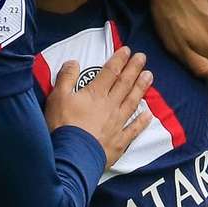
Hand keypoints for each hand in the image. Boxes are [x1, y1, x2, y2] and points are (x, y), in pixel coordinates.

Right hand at [45, 47, 152, 167]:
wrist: (71, 156)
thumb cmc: (62, 126)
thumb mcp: (57, 97)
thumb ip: (66, 78)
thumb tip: (73, 62)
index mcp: (95, 94)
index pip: (110, 72)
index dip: (119, 59)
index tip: (127, 50)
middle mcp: (110, 105)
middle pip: (125, 83)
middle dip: (134, 68)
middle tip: (143, 57)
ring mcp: (117, 124)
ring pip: (132, 102)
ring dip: (141, 88)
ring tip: (150, 76)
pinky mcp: (119, 142)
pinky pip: (133, 129)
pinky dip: (142, 121)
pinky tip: (149, 115)